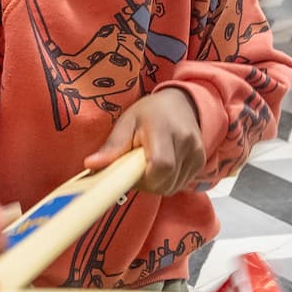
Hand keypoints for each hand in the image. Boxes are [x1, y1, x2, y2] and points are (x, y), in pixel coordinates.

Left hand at [85, 87, 205, 195]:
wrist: (181, 103)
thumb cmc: (151, 112)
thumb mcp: (127, 122)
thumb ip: (112, 146)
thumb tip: (91, 164)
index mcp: (163, 129)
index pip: (160, 166)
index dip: (143, 178)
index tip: (130, 172)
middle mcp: (185, 141)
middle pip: (165, 182)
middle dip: (146, 183)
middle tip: (135, 168)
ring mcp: (196, 153)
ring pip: (172, 187)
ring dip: (156, 184)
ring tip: (147, 165)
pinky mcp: (200, 162)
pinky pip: (180, 184)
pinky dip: (167, 182)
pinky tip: (161, 167)